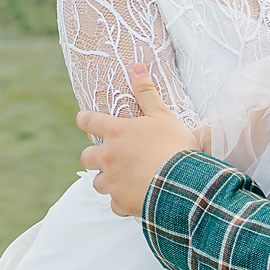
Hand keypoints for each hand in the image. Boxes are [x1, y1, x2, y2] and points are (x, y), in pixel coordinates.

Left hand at [76, 63, 197, 217]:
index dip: (84, 120)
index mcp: (116, 133)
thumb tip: (136, 66)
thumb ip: (147, 93)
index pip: (87, 121)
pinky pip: (114, 203)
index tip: (85, 120)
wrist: (185, 185)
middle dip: (95, 156)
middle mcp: (108, 157)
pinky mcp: (121, 203)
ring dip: (108, 179)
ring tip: (126, 178)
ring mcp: (112, 182)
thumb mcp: (163, 115)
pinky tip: (136, 197)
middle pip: (87, 156)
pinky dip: (122, 201)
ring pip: (98, 182)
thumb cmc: (175, 147)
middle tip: (111, 156)